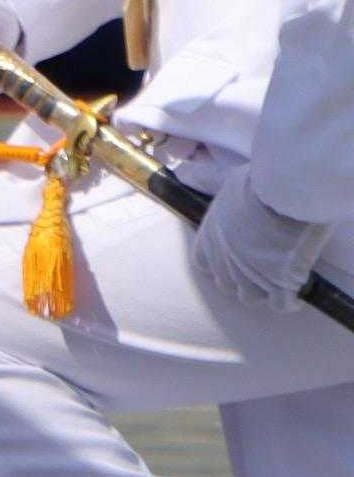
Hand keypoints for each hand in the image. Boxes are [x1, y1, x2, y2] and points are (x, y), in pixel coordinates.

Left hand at [191, 175, 330, 308]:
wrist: (285, 197)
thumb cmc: (256, 185)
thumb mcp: (223, 179)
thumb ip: (203, 179)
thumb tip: (181, 172)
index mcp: (210, 237)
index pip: (202, 263)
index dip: (217, 264)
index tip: (232, 260)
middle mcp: (225, 260)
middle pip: (227, 285)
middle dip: (241, 281)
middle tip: (258, 271)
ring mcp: (251, 276)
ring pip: (252, 297)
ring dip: (264, 292)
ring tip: (277, 282)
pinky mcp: (279, 284)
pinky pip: (280, 305)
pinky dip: (288, 302)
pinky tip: (294, 295)